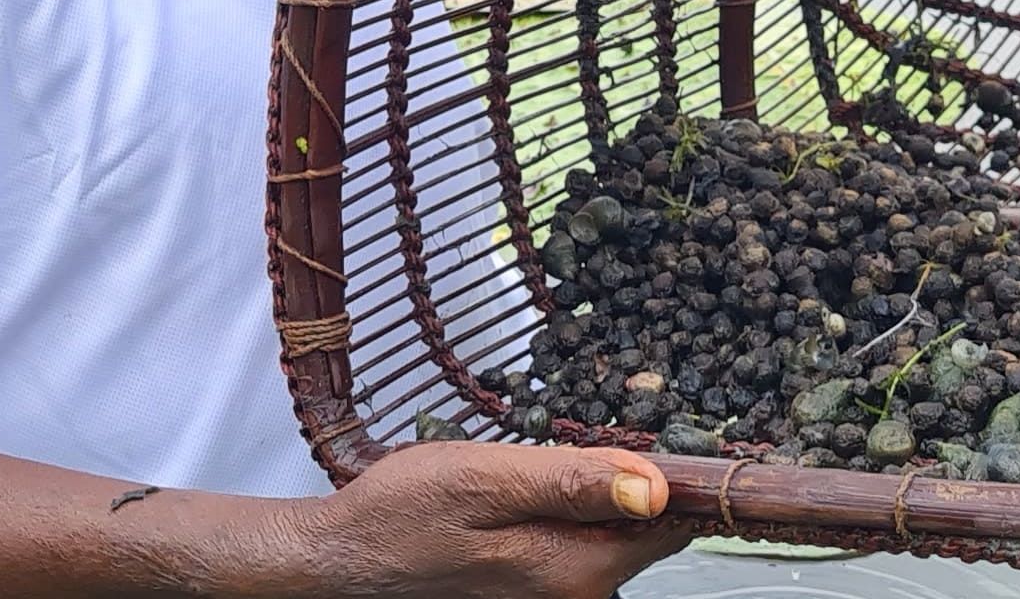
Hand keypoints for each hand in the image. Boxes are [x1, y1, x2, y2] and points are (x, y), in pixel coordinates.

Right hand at [276, 441, 697, 598]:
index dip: (678, 475)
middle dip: (624, 480)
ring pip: (605, 531)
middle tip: (566, 446)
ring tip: (530, 471)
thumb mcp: (488, 478)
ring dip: (587, 494)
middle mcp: (574, 596)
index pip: (671, 524)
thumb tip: (656, 488)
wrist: (340, 557)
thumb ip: (573, 483)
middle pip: (642, 528)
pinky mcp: (532, 588)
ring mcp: (553, 597)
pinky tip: (520, 495)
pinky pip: (573, 541)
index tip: (668, 437)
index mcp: (575, 569)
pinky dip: (560, 510)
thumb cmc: (401, 514)